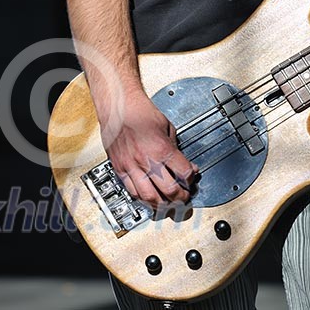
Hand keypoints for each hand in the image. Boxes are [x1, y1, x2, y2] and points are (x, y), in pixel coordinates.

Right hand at [99, 90, 197, 207]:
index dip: (191, 179)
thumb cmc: (140, 112)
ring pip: (149, 197)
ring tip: (167, 203)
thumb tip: (183, 162)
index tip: (191, 179)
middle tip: (184, 197)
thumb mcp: (166, 127)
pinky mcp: (119, 168)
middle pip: (169, 190)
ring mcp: (131, 166)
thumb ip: (174, 148)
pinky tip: (148, 197)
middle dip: (180, 197)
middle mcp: (146, 160)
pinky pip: (131, 190)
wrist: (118, 107)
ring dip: (161, 203)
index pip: (184, 174)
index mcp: (162, 148)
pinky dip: (142, 198)